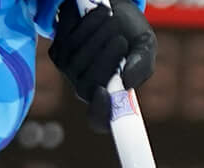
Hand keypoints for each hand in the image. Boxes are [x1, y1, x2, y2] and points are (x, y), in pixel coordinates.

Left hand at [51, 0, 156, 130]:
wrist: (113, 10)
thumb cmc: (131, 32)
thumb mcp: (145, 46)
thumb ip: (142, 65)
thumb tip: (128, 82)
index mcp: (111, 96)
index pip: (99, 120)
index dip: (100, 114)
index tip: (104, 94)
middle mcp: (87, 89)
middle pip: (88, 85)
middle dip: (105, 59)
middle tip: (120, 40)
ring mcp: (70, 73)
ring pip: (76, 60)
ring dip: (96, 37)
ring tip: (112, 20)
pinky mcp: (58, 54)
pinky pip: (68, 42)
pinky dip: (85, 26)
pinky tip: (98, 16)